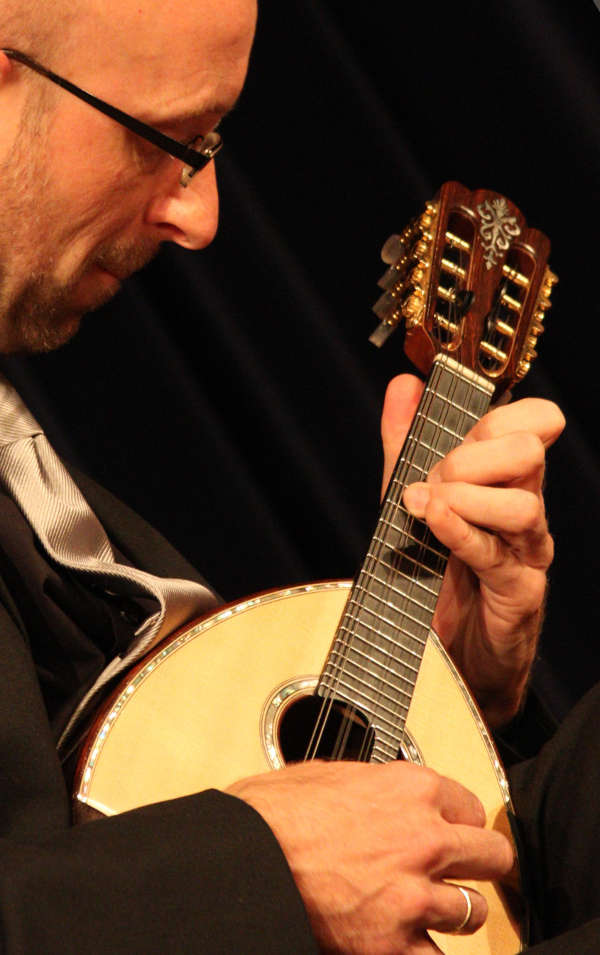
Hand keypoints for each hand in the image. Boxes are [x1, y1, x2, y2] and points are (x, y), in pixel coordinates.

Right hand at [228, 760, 512, 953]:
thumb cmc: (275, 811)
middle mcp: (424, 839)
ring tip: (427, 911)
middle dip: (478, 865)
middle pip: (493, 856)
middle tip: (461, 872)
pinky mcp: (392, 945)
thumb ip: (378, 787)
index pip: (472, 806)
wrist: (246, 855)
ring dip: (453, 912)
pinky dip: (424, 953)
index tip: (451, 831)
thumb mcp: (333, 774)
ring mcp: (413, 895)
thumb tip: (388, 796)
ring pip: (474, 911)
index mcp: (411, 788)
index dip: (459, 821)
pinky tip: (410, 945)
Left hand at [380, 374, 564, 725]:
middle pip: (528, 452)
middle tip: (435, 478)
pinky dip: (458, 529)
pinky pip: (495, 552)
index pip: (533, 422)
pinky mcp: (517, 592)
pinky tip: (431, 516)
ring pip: (524, 503)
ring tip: (427, 507)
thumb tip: (403, 383)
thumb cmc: (437, 570)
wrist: (448, 653)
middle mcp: (525, 509)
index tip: (460, 429)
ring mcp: (526, 552)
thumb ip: (406, 441)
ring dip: (465, 496)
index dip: (501, 412)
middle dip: (470, 455)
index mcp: (507, 479)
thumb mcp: (412, 495)